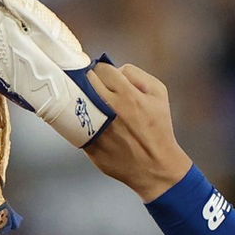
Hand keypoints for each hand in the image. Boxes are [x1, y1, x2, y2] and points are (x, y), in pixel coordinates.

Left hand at [82, 62, 193, 201]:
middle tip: (98, 90)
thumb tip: (116, 69)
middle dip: (92, 82)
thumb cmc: (158, 130)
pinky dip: (80, 119)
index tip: (105, 78)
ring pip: (76, 99)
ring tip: (94, 104)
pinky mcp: (88, 142)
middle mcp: (109, 109)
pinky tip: (92, 122)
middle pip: (86, 80)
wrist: (155, 166)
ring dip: (82, 98)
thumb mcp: (159, 94)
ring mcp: (96, 127)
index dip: (104, 72)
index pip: (102, 68)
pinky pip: (74, 122)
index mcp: (128, 96)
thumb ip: (137, 75)